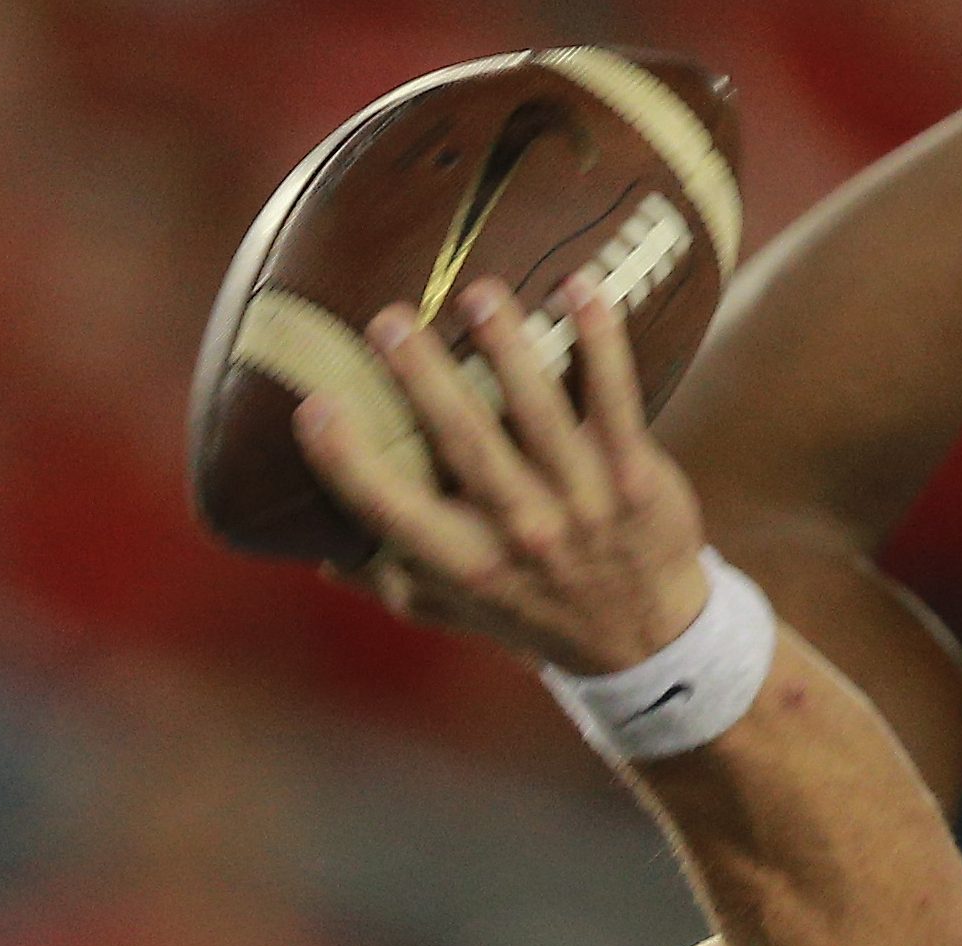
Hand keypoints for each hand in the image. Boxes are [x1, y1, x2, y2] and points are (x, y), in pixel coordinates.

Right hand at [293, 280, 711, 676]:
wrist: (646, 640)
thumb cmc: (532, 611)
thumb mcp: (450, 610)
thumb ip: (385, 578)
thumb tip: (316, 549)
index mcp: (463, 562)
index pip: (391, 509)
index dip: (348, 461)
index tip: (315, 407)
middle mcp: (521, 531)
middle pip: (464, 442)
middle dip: (424, 377)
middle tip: (389, 319)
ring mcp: (583, 500)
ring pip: (540, 412)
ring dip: (509, 348)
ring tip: (479, 296)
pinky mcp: (635, 474)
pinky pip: (617, 398)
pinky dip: (600, 343)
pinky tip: (580, 288)